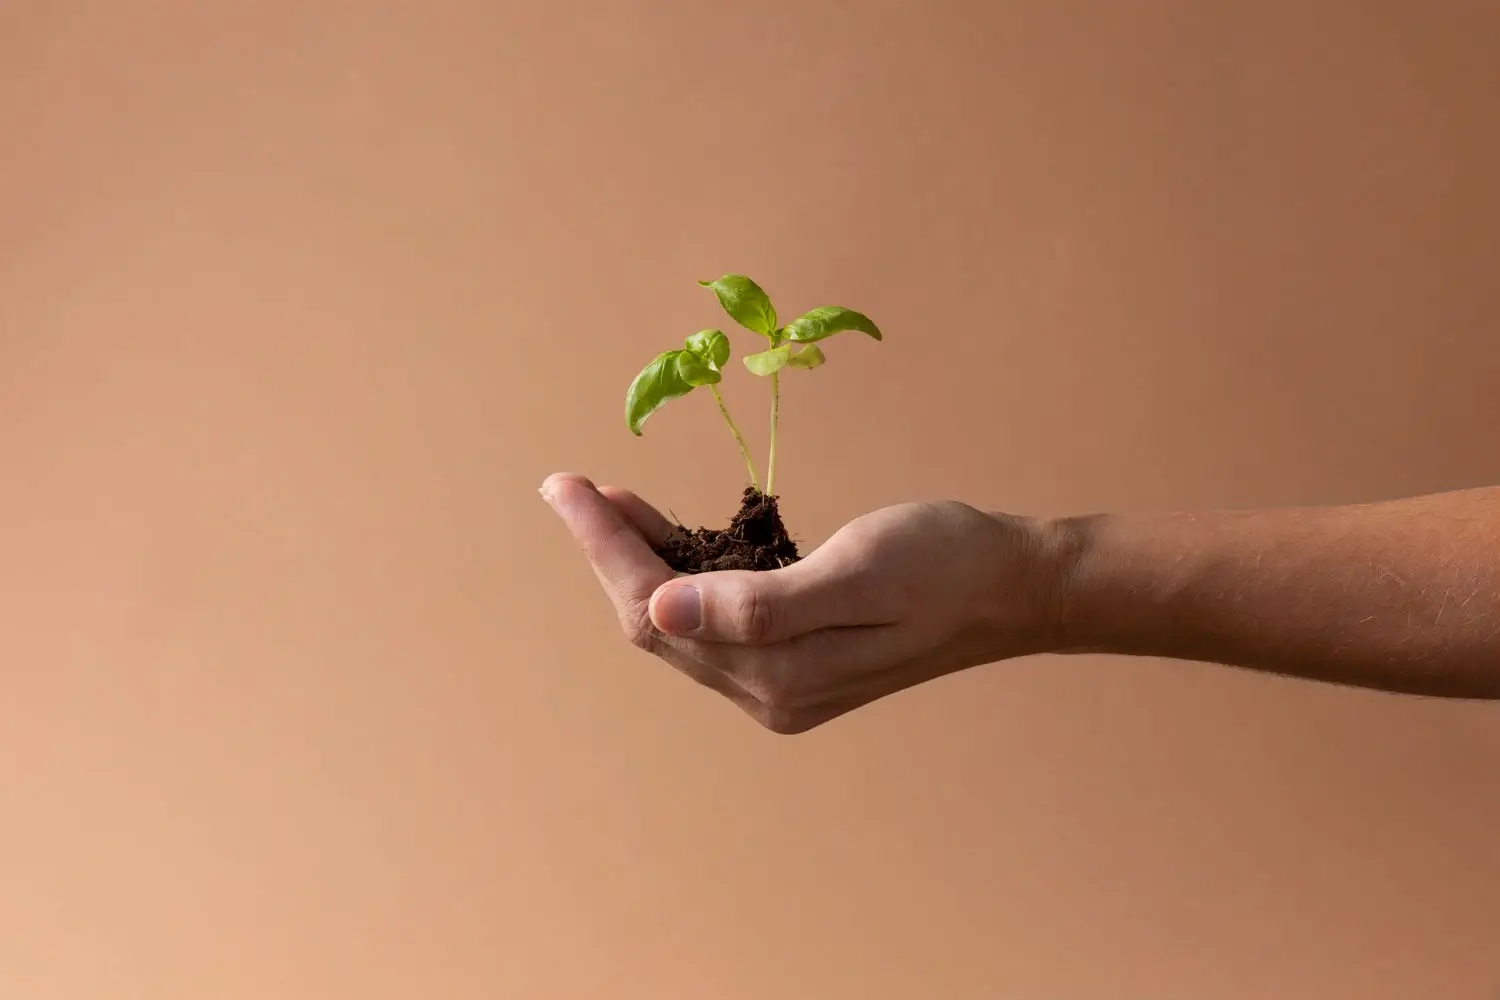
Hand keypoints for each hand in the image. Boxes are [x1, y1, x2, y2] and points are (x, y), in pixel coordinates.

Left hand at [541, 473, 1066, 733]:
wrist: (1012, 589)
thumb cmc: (943, 563)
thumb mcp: (855, 572)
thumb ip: (756, 603)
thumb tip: (655, 611)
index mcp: (776, 673)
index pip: (653, 612)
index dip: (604, 547)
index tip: (565, 486)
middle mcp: (767, 692)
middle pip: (654, 624)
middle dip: (610, 553)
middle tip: (576, 485)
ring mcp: (780, 685)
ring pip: (679, 625)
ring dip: (641, 563)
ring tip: (614, 501)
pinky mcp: (795, 666)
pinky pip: (713, 622)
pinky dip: (682, 576)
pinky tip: (676, 538)